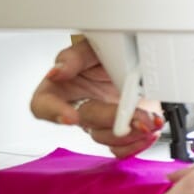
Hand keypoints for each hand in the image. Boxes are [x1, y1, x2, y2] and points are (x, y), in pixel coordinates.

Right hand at [30, 39, 162, 157]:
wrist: (141, 61)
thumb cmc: (110, 53)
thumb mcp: (92, 46)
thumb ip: (74, 57)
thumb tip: (58, 70)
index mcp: (63, 87)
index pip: (43, 105)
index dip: (54, 112)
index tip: (71, 116)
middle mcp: (81, 106)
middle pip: (85, 121)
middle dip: (109, 118)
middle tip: (130, 113)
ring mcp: (101, 121)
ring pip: (105, 137)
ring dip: (129, 132)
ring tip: (148, 120)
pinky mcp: (121, 130)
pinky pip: (122, 148)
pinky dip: (138, 142)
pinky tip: (150, 129)